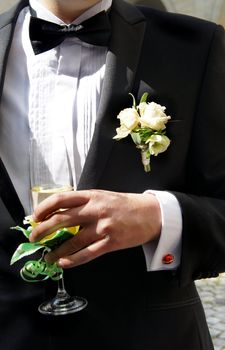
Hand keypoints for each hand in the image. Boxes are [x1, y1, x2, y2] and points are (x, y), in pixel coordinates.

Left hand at [30, 189, 161, 267]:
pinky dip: (73, 260)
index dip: (44, 208)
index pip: (61, 199)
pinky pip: (88, 253)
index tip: (35, 217)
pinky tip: (64, 262)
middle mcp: (95, 210)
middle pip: (62, 219)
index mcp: (92, 196)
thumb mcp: (102, 196)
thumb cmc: (124, 205)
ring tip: (47, 257)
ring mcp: (103, 227)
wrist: (151, 213)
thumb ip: (83, 203)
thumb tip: (60, 213)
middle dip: (43, 230)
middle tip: (34, 237)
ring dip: (56, 251)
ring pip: (73, 241)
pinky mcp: (111, 242)